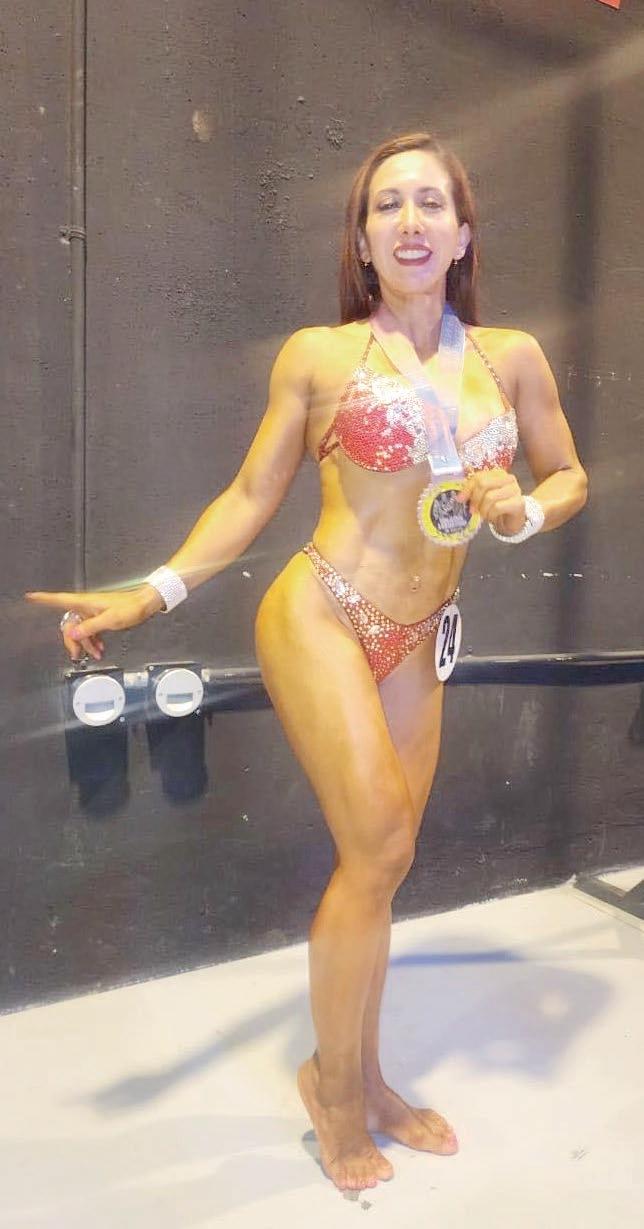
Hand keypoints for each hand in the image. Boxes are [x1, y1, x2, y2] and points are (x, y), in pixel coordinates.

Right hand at [24, 584, 162, 663]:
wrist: (145, 603)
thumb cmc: (130, 607)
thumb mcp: (110, 620)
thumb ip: (90, 628)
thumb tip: (72, 633)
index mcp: (85, 603)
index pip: (59, 599)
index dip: (44, 598)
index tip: (30, 596)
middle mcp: (86, 606)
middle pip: (70, 624)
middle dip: (72, 640)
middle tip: (76, 655)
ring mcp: (93, 612)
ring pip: (81, 630)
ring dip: (86, 643)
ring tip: (95, 654)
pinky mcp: (100, 616)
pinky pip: (90, 630)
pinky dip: (93, 640)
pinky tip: (99, 648)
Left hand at [455, 468, 525, 534]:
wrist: (512, 521)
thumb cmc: (496, 507)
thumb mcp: (483, 498)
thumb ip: (473, 492)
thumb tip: (459, 496)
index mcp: (498, 474)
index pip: (479, 476)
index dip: (467, 488)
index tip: (460, 499)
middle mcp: (508, 478)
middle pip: (483, 484)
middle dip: (475, 499)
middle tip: (472, 510)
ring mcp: (515, 489)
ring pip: (490, 497)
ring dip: (483, 509)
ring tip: (484, 514)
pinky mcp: (519, 502)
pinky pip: (497, 507)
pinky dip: (491, 515)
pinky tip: (492, 517)